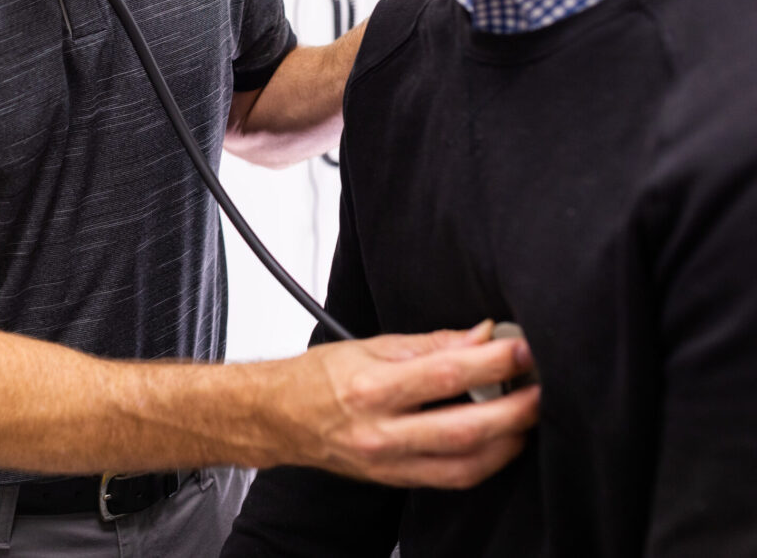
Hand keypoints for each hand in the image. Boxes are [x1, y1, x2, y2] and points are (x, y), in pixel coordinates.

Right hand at [276, 321, 539, 488]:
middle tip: (538, 390)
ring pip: (465, 465)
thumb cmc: (317, 378)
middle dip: (513, 410)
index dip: (491, 363)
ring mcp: (389, 463)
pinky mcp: (396, 481)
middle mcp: (380, 431)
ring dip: (507, 443)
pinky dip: (483, 463)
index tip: (519, 348)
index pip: (445, 375)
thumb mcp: (369, 346)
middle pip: (464, 429)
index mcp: (371, 388)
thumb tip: (479, 337)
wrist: (278, 418)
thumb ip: (430, 343)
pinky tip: (499, 444)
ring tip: (526, 418)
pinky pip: (451, 479)